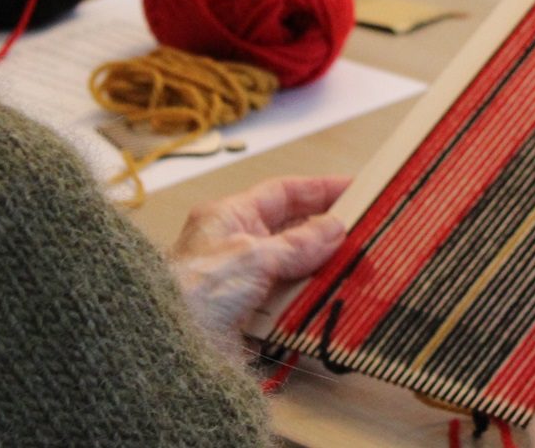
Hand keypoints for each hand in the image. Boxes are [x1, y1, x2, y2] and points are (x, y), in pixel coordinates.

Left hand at [171, 175, 350, 347]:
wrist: (171, 346)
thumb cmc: (197, 289)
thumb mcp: (255, 256)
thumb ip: (298, 243)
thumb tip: (335, 228)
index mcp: (228, 217)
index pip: (281, 193)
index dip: (319, 189)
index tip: (354, 189)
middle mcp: (235, 245)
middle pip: (290, 230)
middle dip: (325, 231)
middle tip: (362, 231)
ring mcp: (242, 281)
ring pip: (293, 266)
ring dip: (321, 268)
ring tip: (355, 265)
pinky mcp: (248, 314)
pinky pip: (287, 299)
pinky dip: (308, 298)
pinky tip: (331, 298)